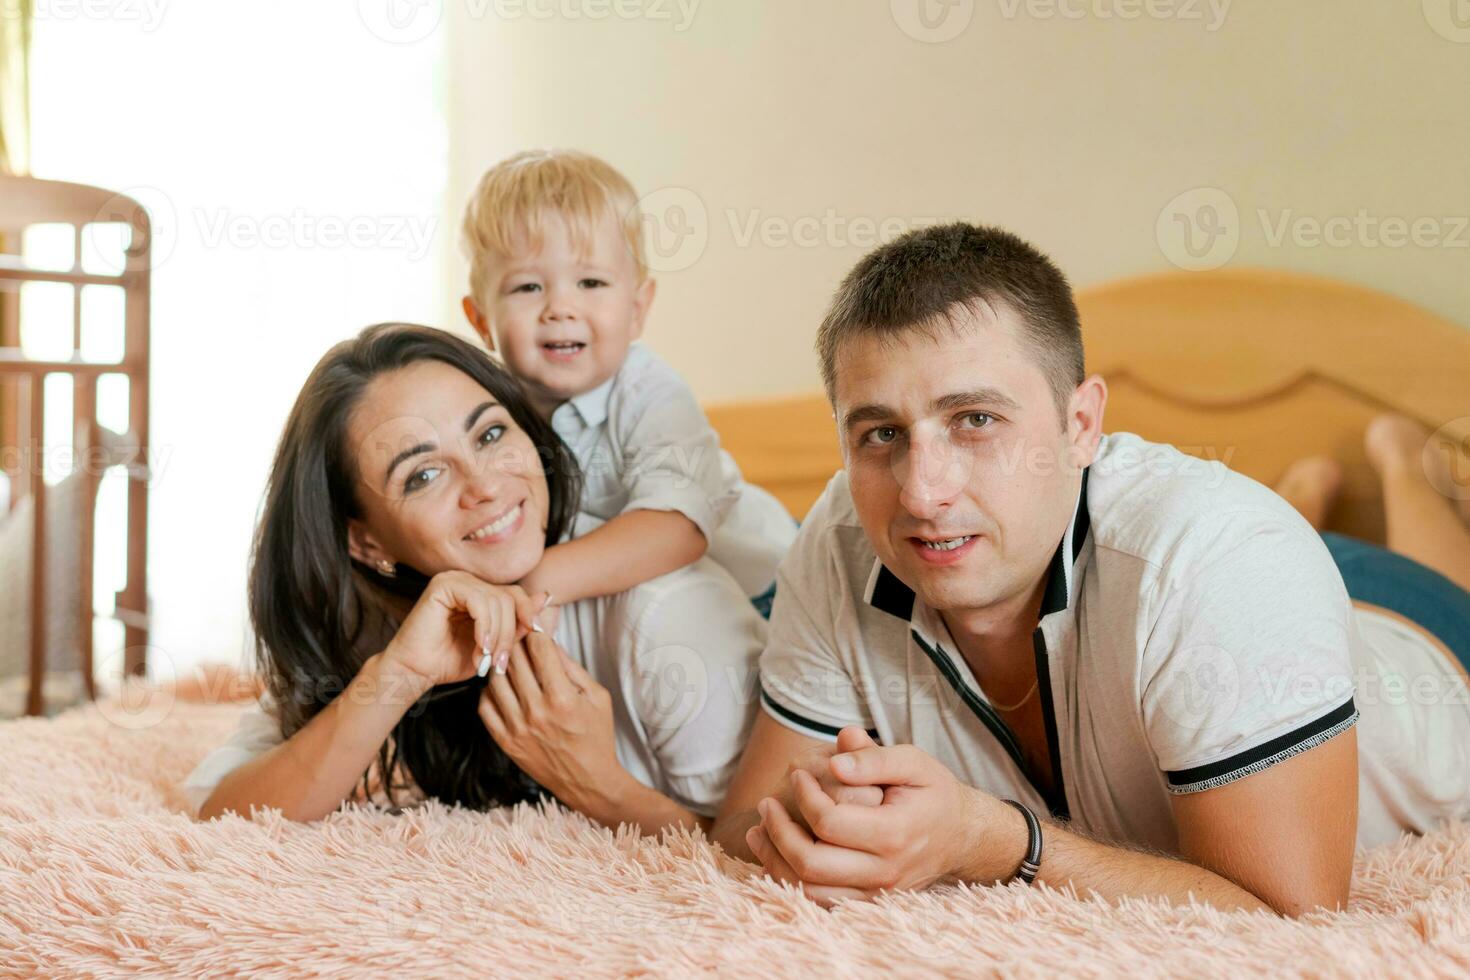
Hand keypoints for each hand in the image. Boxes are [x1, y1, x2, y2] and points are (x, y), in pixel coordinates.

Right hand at [382, 571, 547, 690]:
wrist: (415, 672)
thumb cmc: (449, 661)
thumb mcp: (494, 644)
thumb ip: (517, 623)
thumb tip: (546, 597)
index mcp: (480, 591)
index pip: (516, 595)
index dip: (525, 618)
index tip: (525, 643)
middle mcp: (468, 581)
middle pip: (509, 597)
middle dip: (510, 633)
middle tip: (500, 662)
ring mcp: (455, 579)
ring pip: (497, 601)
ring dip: (497, 635)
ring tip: (487, 658)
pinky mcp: (443, 585)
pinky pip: (479, 601)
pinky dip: (484, 627)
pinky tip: (478, 646)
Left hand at [477, 631, 623, 813]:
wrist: (588, 781)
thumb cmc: (597, 735)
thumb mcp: (597, 696)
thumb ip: (572, 667)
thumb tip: (549, 639)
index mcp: (563, 698)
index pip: (539, 649)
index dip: (536, 630)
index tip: (534, 624)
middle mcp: (537, 712)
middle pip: (514, 660)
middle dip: (515, 641)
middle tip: (516, 634)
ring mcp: (518, 728)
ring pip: (495, 680)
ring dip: (501, 664)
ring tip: (508, 659)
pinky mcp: (506, 742)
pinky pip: (485, 706)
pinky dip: (489, 691)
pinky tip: (501, 686)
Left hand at [746, 728, 1026, 905]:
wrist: (960, 835)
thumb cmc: (932, 792)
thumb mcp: (913, 762)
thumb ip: (875, 757)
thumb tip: (836, 756)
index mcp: (895, 833)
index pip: (829, 821)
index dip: (804, 795)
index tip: (798, 773)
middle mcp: (885, 871)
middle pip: (811, 863)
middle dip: (778, 831)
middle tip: (766, 804)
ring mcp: (875, 893)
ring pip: (808, 891)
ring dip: (774, 860)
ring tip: (758, 830)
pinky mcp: (867, 903)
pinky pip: (818, 902)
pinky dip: (789, 882)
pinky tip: (776, 854)